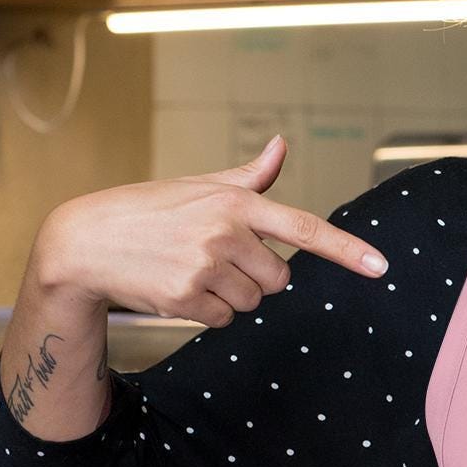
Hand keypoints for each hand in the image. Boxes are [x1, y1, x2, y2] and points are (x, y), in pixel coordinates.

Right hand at [38, 136, 390, 327]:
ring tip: (192, 270)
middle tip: (218, 259)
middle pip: (280, 279)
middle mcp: (225, 232)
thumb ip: (249, 177)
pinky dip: (209, 312)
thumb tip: (282, 146)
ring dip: (231, 295)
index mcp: (235, 201)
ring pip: (253, 302)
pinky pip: (226, 319)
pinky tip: (180, 288)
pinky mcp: (186, 297)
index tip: (380, 266)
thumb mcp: (200, 185)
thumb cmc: (150, 210)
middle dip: (258, 277)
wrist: (86, 240)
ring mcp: (205, 266)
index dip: (346, 249)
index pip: (304, 227)